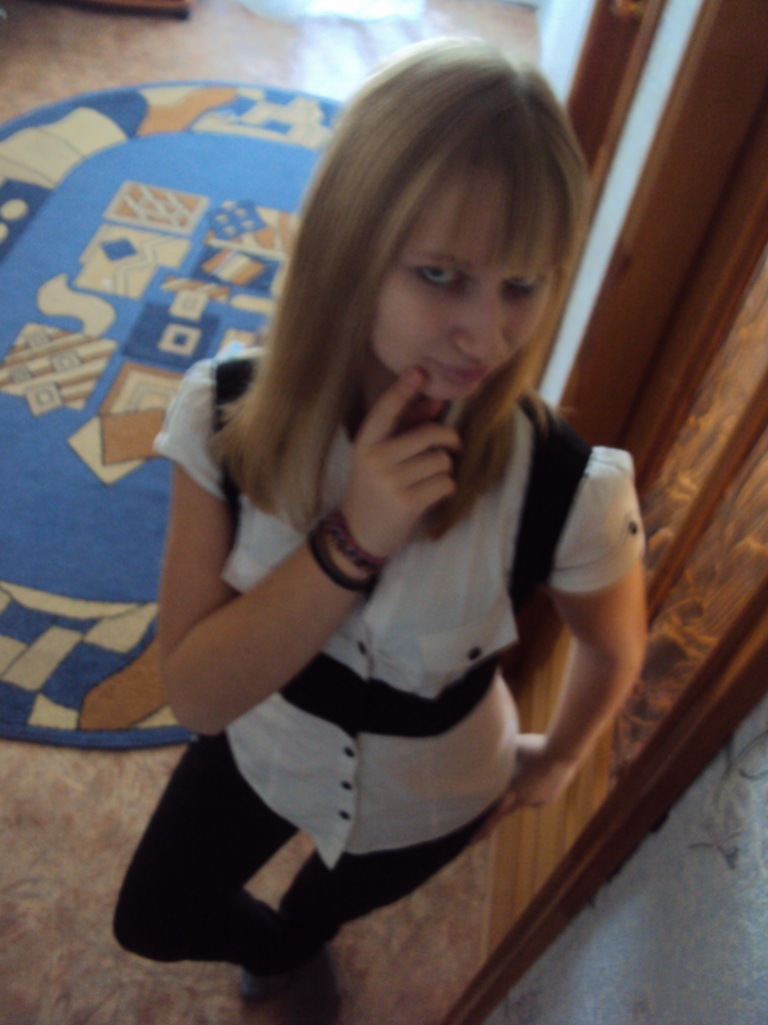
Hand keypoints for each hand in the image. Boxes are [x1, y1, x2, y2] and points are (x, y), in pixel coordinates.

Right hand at [341, 368, 460, 557]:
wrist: (359, 533)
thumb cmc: (375, 487)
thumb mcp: (380, 456)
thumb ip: (405, 427)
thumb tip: (435, 401)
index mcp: (365, 443)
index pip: (386, 410)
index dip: (403, 390)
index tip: (419, 372)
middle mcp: (375, 460)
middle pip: (430, 435)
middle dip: (448, 440)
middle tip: (450, 447)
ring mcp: (390, 482)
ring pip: (442, 460)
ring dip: (446, 469)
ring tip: (432, 477)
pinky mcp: (407, 503)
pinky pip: (445, 483)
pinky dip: (446, 487)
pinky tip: (432, 493)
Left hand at [472, 734, 578, 841]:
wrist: (563, 752)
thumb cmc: (533, 747)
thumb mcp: (511, 750)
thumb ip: (501, 759)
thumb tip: (488, 756)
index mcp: (512, 792)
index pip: (494, 816)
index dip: (482, 830)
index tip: (470, 842)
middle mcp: (526, 800)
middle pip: (507, 808)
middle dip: (501, 807)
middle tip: (490, 813)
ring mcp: (540, 799)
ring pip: (524, 795)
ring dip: (523, 785)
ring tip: (530, 765)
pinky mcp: (551, 796)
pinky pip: (537, 792)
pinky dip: (536, 783)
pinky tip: (542, 768)